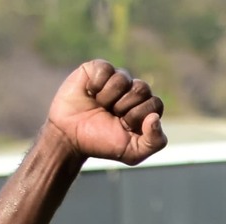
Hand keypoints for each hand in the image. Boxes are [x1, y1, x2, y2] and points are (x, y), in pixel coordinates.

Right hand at [44, 61, 165, 165]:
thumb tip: (155, 117)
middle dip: (124, 107)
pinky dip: (96, 84)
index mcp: (145, 109)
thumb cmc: (102, 143)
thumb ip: (155, 141)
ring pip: (123, 78)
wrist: (69, 136)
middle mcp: (133, 91)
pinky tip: (89, 93)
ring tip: (99, 105)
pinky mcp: (97, 69)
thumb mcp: (133, 152)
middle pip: (142, 88)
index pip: (155, 104)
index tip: (124, 125)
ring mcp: (115, 79)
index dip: (138, 116)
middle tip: (111, 115)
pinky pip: (105, 68)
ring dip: (108, 97)